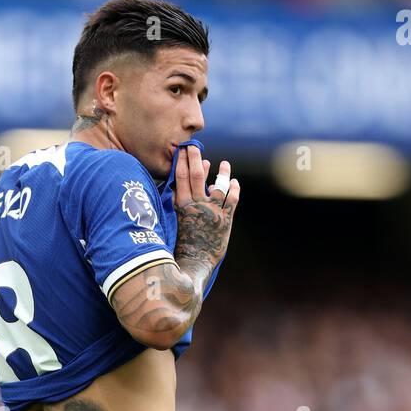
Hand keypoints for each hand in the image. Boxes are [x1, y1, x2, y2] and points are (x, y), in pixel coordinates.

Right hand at [173, 145, 239, 270]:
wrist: (194, 265)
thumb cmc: (182, 247)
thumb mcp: (176, 223)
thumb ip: (179, 205)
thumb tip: (178, 191)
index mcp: (182, 207)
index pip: (181, 178)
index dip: (182, 162)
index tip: (182, 150)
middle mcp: (197, 206)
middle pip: (196, 176)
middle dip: (194, 158)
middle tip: (193, 146)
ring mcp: (212, 212)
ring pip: (218, 185)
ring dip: (221, 173)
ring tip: (224, 164)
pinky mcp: (225, 220)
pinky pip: (232, 199)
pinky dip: (234, 189)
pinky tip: (234, 182)